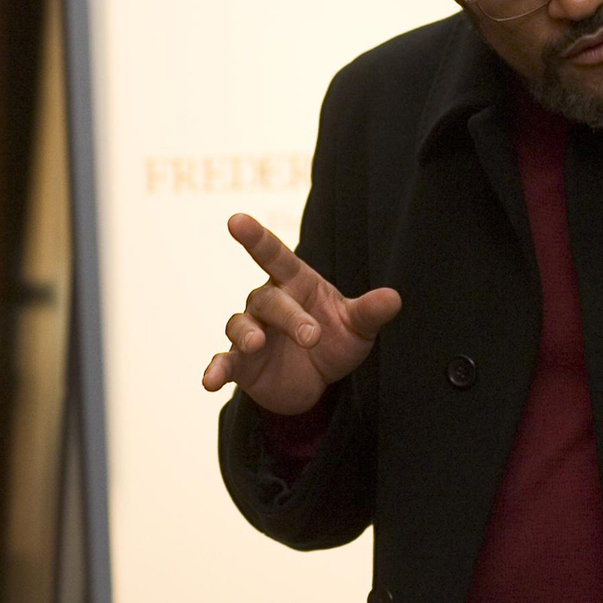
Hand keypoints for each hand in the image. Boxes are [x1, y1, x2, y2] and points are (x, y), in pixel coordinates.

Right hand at [200, 213, 401, 415]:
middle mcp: (267, 302)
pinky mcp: (241, 364)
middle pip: (268, 299)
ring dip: (247, 334)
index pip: (273, 255)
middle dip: (288, 316)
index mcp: (294, 283)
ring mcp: (251, 332)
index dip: (255, 238)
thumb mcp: (357, 327)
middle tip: (311, 336)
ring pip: (240, 324)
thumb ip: (369, 312)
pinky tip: (210, 380)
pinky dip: (215, 369)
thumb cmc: (335, 339)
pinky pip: (224, 362)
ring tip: (256, 344)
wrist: (319, 381)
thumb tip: (393, 298)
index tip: (235, 220)